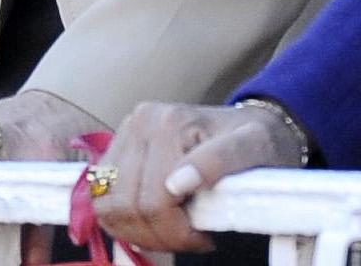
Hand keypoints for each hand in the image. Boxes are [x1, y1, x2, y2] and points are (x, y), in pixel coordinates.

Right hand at [96, 101, 305, 254]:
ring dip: (136, 229)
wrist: (253, 123)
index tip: (205, 239)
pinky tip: (155, 219)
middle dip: (158, 235)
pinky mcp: (119, 146)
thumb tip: (177, 184)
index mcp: (170, 123)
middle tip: (191, 238)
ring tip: (172, 230)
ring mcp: (127, 132)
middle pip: (126, 205)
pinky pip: (103, 196)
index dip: (176, 233)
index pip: (153, 202)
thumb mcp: (254, 148)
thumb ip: (217, 162)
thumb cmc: (258, 140)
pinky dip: (123, 217)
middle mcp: (141, 121)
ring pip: (107, 204)